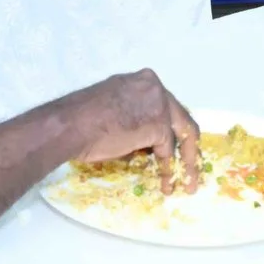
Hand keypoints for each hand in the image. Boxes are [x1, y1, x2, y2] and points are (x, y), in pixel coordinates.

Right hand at [66, 70, 202, 190]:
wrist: (70, 125)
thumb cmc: (81, 120)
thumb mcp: (114, 108)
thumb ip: (136, 117)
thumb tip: (146, 143)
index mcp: (143, 80)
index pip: (169, 106)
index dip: (174, 129)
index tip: (178, 146)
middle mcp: (155, 87)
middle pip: (182, 119)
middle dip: (189, 146)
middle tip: (192, 165)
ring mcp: (159, 105)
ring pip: (182, 136)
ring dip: (186, 162)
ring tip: (185, 182)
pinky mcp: (158, 126)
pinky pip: (168, 152)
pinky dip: (168, 169)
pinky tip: (166, 182)